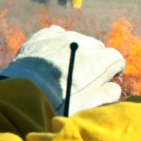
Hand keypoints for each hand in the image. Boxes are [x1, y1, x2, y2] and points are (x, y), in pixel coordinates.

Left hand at [0, 25, 124, 114]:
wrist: (24, 96)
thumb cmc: (60, 104)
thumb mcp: (90, 105)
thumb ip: (108, 94)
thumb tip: (112, 86)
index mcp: (101, 61)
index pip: (116, 59)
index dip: (112, 70)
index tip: (105, 79)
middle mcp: (84, 43)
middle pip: (97, 48)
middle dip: (94, 60)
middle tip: (82, 77)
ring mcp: (62, 37)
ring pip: (76, 40)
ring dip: (74, 51)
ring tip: (63, 68)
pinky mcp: (43, 36)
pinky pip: (55, 34)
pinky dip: (56, 43)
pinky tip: (50, 57)